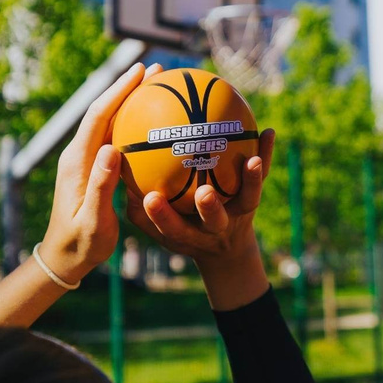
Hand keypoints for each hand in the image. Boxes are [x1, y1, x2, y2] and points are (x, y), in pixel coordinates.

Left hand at [40, 62, 163, 283]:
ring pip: (110, 122)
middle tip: (154, 70)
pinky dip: (132, 124)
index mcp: (77, 160)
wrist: (64, 256)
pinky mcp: (94, 168)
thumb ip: (101, 186)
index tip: (139, 72)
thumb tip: (112, 150)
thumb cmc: (82, 242)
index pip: (98, 116)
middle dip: (127, 87)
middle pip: (104, 111)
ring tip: (155, 87)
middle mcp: (79, 154)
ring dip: (130, 102)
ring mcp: (86, 160)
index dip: (117, 91)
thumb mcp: (94, 220)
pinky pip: (114, 138)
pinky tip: (152, 126)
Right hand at [127, 129, 275, 309]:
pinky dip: (267, 155)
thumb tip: (113, 170)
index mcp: (189, 236)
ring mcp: (238, 216)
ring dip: (251, 181)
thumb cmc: (181, 229)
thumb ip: (138, 206)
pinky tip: (269, 132)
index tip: (150, 198)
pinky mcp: (253, 202)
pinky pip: (263, 178)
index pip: (173, 229)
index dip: (162, 217)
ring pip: (247, 201)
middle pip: (214, 221)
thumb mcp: (158, 226)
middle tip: (204, 192)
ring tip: (251, 160)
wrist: (224, 250)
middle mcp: (215, 228)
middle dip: (210, 208)